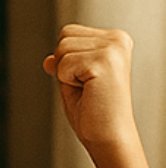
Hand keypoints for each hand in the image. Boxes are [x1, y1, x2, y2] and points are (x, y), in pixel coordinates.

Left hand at [44, 25, 139, 158]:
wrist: (109, 135)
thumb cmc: (95, 111)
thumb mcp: (74, 80)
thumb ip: (64, 62)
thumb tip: (48, 59)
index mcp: (116, 39)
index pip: (68, 32)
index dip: (66, 59)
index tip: (86, 79)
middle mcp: (118, 39)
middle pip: (64, 35)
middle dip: (64, 64)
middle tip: (86, 86)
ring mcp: (113, 48)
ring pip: (61, 48)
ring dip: (66, 74)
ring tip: (88, 88)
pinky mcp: (104, 61)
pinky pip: (63, 64)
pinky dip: (67, 81)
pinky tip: (89, 91)